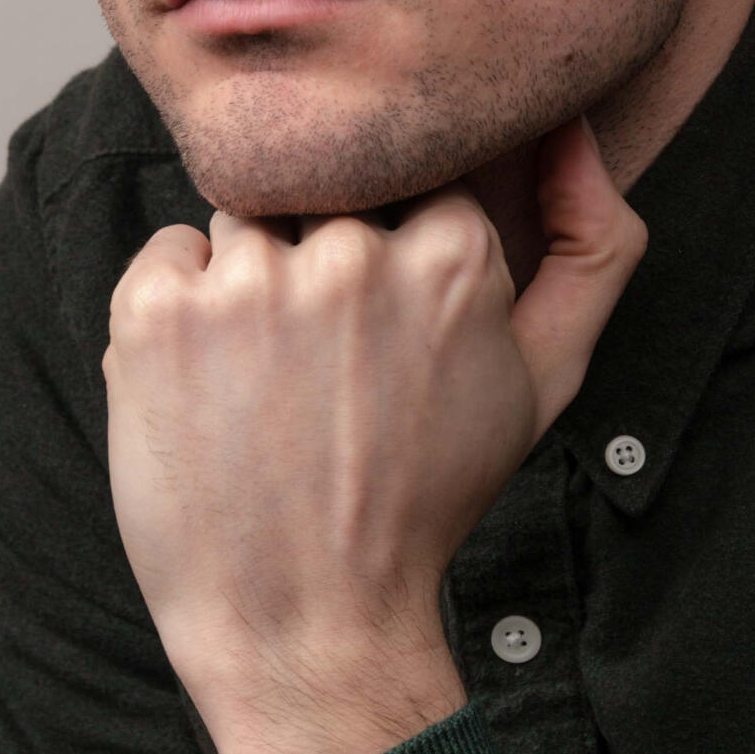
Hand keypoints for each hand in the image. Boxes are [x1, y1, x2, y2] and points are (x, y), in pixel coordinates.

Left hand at [103, 119, 645, 753]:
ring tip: (270, 385)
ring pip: (247, 219)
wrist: (308, 624)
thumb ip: (596, 247)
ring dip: (252, 283)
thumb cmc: (430, 501)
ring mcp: (248, 281)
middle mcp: (353, 255)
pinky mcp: (157, 311)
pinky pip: (169, 252)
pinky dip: (181, 308)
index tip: (385, 326)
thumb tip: (572, 129)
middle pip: (328, 193)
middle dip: (325, 262)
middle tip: (325, 372)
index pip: (415, 178)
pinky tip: (214, 389)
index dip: (396, 246)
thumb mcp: (549, 381)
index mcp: (457, 259)